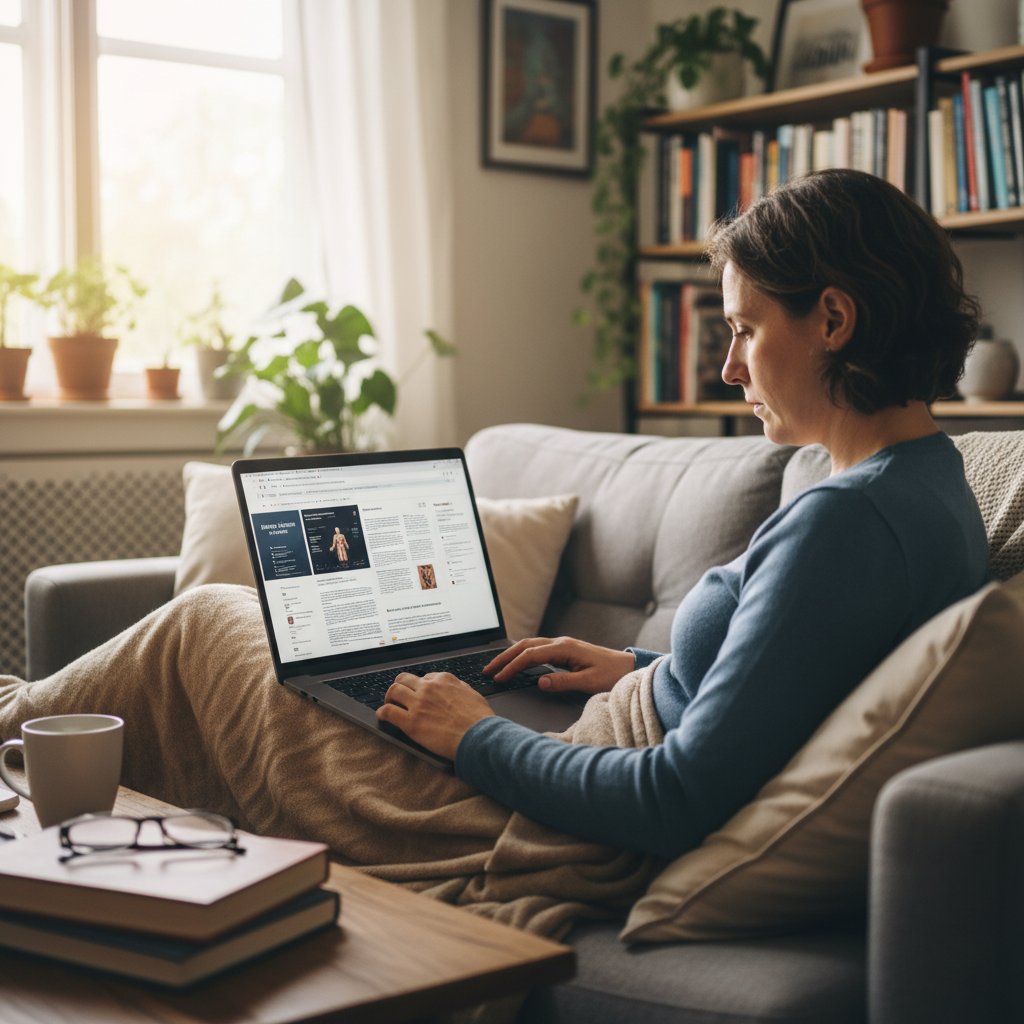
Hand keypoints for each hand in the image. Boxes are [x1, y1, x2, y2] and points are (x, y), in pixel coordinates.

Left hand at [376, 672, 494, 760]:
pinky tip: (383, 716)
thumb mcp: (472, 694)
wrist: (478, 736)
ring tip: (389, 705)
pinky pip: (388, 712)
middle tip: (399, 697)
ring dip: (389, 698)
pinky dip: (382, 713)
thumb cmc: (479, 719)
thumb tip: (454, 688)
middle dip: (400, 687)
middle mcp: (429, 688)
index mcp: (444, 680)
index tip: (419, 694)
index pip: (424, 677)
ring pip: (393, 691)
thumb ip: (459, 688)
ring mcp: (418, 704)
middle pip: (403, 679)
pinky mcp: (411, 722)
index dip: (420, 687)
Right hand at [484, 637, 634, 695]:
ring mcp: (563, 645)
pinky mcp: (565, 650)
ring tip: (496, 667)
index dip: (511, 667)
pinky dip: (522, 655)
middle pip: (525, 646)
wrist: (628, 667)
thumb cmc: (612, 675)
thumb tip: (539, 681)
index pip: (530, 656)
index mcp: (564, 648)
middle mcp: (561, 643)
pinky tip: (517, 663)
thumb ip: (563, 682)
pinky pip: (537, 649)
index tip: (498, 678)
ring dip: (511, 655)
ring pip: (530, 645)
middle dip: (504, 657)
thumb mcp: (588, 682)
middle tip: (487, 670)